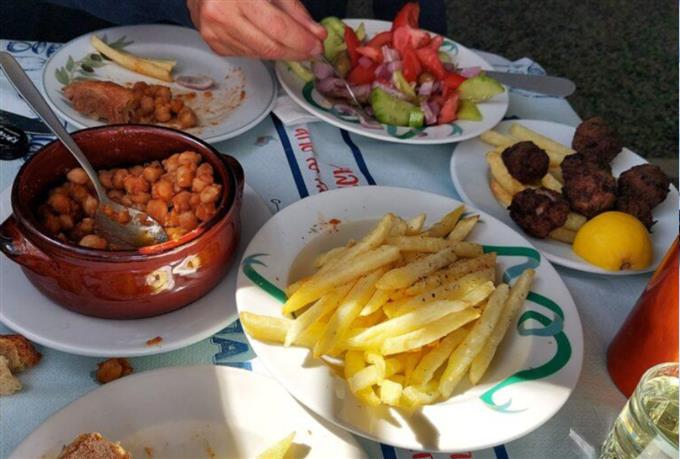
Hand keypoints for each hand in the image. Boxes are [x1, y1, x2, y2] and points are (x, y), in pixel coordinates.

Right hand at [187, 0, 326, 59]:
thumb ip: (293, 9)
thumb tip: (315, 33)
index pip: (276, 27)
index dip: (300, 40)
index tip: (317, 45)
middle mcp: (221, 15)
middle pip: (268, 45)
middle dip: (295, 51)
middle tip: (313, 51)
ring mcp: (214, 32)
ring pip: (259, 53)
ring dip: (282, 53)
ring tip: (297, 47)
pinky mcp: (214, 44)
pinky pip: (247, 54)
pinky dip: (264, 51)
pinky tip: (273, 43)